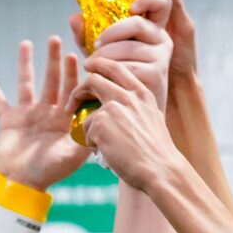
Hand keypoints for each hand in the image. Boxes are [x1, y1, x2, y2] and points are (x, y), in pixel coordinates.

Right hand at [0, 38, 89, 189]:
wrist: (21, 185)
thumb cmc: (49, 173)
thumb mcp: (74, 156)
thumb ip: (87, 136)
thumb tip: (102, 117)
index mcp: (65, 120)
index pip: (72, 91)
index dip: (73, 74)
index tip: (75, 56)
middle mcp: (47, 114)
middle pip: (52, 81)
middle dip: (54, 61)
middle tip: (56, 40)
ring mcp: (27, 115)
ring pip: (26, 83)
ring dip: (26, 63)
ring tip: (26, 43)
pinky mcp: (8, 120)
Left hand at [73, 58, 178, 191]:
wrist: (160, 169)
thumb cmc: (156, 152)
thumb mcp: (151, 119)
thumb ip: (135, 107)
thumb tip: (115, 106)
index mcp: (141, 93)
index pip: (116, 68)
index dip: (99, 64)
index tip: (89, 66)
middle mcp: (127, 96)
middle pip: (94, 80)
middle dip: (79, 90)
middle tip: (73, 101)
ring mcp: (113, 108)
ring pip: (87, 113)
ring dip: (89, 129)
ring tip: (101, 145)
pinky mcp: (101, 124)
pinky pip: (86, 133)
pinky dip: (92, 145)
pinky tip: (107, 153)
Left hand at [81, 0, 173, 108]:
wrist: (136, 119)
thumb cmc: (119, 85)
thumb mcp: (107, 56)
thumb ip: (91, 37)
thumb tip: (74, 17)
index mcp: (155, 30)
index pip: (160, 3)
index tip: (132, 7)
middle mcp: (163, 41)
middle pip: (134, 24)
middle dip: (108, 36)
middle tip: (91, 54)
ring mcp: (161, 58)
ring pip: (125, 47)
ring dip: (101, 61)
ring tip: (89, 74)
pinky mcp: (155, 75)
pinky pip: (124, 67)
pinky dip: (105, 77)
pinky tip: (94, 89)